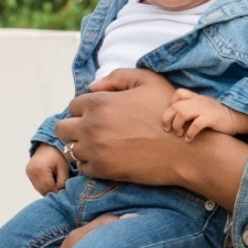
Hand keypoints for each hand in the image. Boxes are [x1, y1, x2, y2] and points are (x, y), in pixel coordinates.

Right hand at [26, 145, 69, 194]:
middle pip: (42, 190)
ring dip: (48, 189)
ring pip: (39, 189)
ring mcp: (28, 172)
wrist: (49, 144)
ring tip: (56, 181)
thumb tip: (59, 193)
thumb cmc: (59, 154)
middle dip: (53, 191)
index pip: (48, 188)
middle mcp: (31, 171)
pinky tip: (50, 179)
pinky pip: (37, 185)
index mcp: (40, 169)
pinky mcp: (28, 173)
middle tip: (62, 188)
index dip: (57, 192)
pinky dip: (44, 185)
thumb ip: (62, 182)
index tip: (65, 192)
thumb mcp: (64, 168)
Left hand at [55, 67, 178, 182]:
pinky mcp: (102, 170)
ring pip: (71, 149)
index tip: (100, 115)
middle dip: (75, 128)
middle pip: (62, 128)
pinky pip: (82, 167)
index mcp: (99, 102)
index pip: (73, 105)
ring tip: (104, 145)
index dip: (86, 109)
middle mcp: (91, 126)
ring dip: (83, 146)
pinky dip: (91, 164)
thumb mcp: (148, 81)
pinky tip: (108, 158)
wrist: (184, 150)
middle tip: (94, 131)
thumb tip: (93, 87)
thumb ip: (117, 77)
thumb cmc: (167, 113)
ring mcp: (95, 150)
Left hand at [162, 89, 247, 141]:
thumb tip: (178, 118)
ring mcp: (205, 109)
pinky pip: (195, 124)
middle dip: (168, 119)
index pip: (178, 94)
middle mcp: (199, 101)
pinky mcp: (211, 118)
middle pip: (175, 106)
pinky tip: (189, 139)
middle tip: (168, 129)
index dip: (171, 105)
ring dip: (177, 125)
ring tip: (179, 134)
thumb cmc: (219, 117)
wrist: (238, 118)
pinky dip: (189, 133)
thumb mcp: (205, 107)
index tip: (172, 117)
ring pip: (182, 113)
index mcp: (197, 98)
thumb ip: (194, 108)